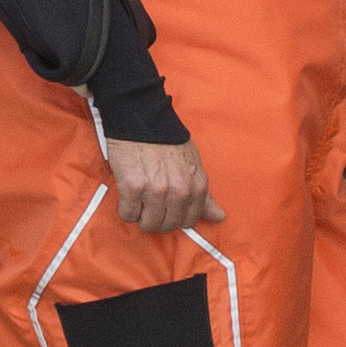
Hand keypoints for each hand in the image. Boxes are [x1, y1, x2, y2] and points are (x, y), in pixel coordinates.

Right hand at [101, 131, 217, 236]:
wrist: (143, 121)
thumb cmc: (168, 142)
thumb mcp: (194, 166)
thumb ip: (204, 195)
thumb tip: (219, 217)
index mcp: (196, 186)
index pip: (189, 220)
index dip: (175, 216)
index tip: (167, 208)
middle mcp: (179, 191)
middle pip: (167, 225)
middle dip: (157, 218)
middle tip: (150, 202)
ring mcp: (156, 190)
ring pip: (148, 224)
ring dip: (141, 215)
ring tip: (139, 199)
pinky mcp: (133, 188)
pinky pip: (128, 214)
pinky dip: (126, 208)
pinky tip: (129, 195)